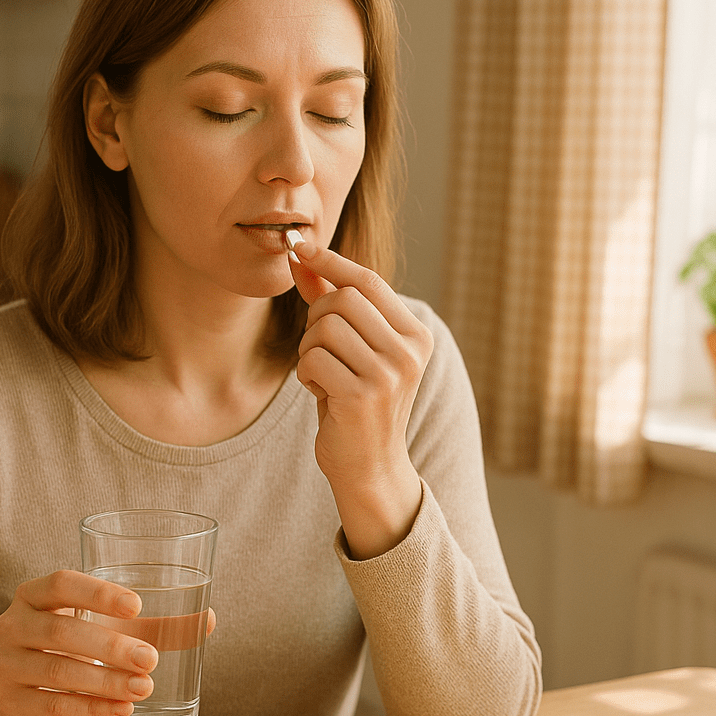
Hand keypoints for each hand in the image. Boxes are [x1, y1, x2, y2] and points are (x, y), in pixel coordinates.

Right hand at [0, 570, 214, 715]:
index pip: (62, 583)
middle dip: (110, 647)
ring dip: (105, 682)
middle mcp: (12, 623)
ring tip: (143, 688)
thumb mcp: (97, 626)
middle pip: (60, 632)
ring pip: (57, 672)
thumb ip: (149, 623)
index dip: (98, 593)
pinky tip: (121, 711)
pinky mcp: (7, 701)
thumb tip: (208, 620)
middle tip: (150, 659)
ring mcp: (4, 663)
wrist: (11, 689)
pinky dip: (90, 709)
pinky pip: (52, 706)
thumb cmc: (68, 645)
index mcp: (34, 593)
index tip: (137, 606)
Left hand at [288, 237, 432, 556]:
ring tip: (323, 375)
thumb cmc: (357, 401)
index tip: (300, 248)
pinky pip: (313, 360)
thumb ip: (331, 300)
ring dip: (309, 350)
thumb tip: (302, 256)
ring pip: (324, 328)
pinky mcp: (362, 397)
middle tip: (318, 348)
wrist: (370, 467)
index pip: (368, 281)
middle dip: (316, 318)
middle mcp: (409, 352)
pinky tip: (320, 392)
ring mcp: (389, 376)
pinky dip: (305, 374)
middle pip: (342, 299)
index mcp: (416, 335)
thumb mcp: (353, 348)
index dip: (330, 261)